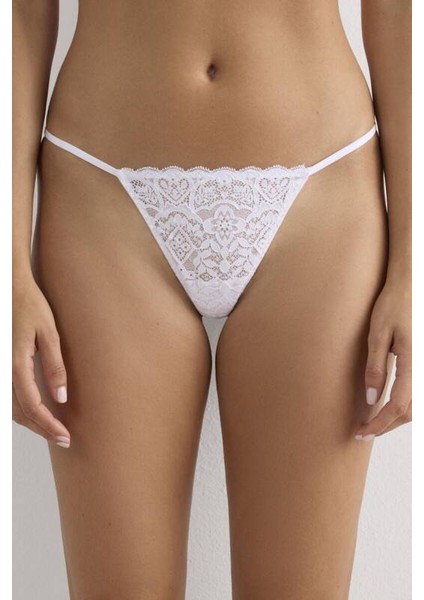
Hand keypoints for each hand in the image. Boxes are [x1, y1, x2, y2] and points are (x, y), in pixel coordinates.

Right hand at [13, 277, 70, 447]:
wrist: (9, 288)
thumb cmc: (30, 305)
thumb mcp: (49, 333)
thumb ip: (55, 366)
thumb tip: (60, 397)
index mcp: (15, 363)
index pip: (32, 406)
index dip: (48, 425)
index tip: (64, 436)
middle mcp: (2, 369)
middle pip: (18, 412)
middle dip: (41, 429)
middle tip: (62, 438)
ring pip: (9, 407)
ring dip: (29, 422)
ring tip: (51, 429)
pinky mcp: (0, 364)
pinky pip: (6, 396)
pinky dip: (19, 409)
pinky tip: (34, 412)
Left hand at [355, 279, 411, 439]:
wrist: (411, 287)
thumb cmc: (393, 306)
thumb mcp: (378, 335)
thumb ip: (376, 367)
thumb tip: (372, 398)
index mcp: (414, 363)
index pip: (398, 406)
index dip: (380, 423)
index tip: (362, 432)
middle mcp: (423, 368)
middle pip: (411, 411)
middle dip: (387, 425)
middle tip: (363, 431)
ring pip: (417, 405)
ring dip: (396, 417)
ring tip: (373, 421)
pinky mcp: (422, 364)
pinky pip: (417, 393)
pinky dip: (404, 405)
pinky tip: (386, 404)